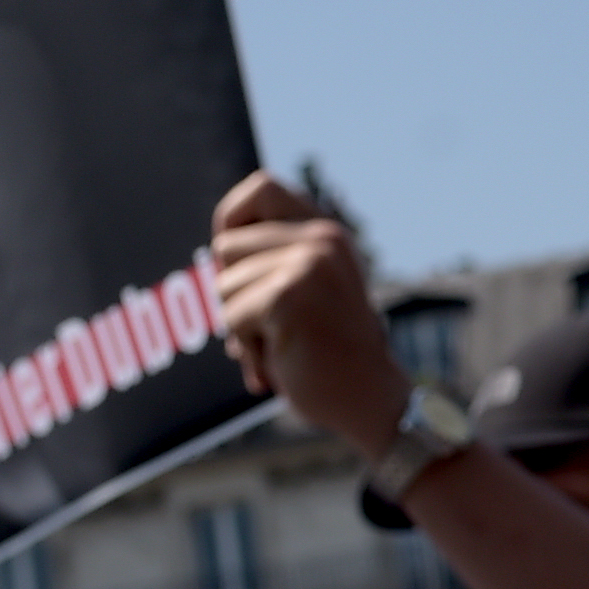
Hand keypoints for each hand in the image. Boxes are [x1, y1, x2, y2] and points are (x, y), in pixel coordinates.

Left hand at [207, 172, 406, 449]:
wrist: (371, 399)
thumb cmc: (332, 353)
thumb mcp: (309, 292)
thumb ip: (275, 263)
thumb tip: (216, 257)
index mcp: (328, 234)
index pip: (262, 188)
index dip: (235, 218)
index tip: (239, 260)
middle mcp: (322, 240)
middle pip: (227, 246)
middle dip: (234, 291)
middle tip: (273, 324)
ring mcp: (307, 265)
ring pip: (223, 287)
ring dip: (241, 327)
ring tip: (283, 345)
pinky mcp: (288, 296)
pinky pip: (231, 317)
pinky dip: (248, 348)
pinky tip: (282, 360)